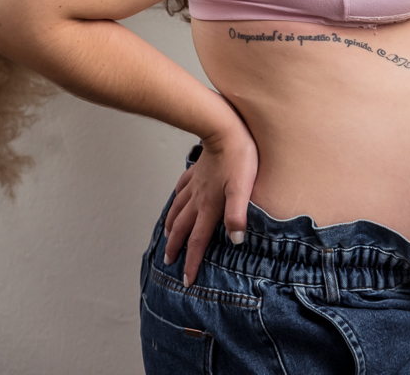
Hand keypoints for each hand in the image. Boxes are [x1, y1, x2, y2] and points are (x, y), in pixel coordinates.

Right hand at [163, 119, 258, 286]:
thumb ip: (237, 215)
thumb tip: (234, 241)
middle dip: (176, 248)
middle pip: (183, 228)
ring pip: (178, 209)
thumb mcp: (242, 188)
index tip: (185, 281)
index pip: (198, 240)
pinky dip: (176, 200)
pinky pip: (181, 188)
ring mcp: (195, 183)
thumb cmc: (238, 157)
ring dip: (172, 226)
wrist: (225, 128)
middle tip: (168, 262)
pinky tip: (176, 200)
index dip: (192, 262)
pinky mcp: (197, 171)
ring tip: (167, 237)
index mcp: (209, 206)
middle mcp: (198, 198)